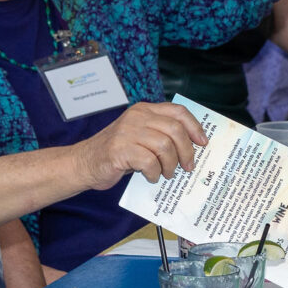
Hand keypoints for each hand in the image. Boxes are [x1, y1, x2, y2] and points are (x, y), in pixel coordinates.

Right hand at [78, 100, 209, 186]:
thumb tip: (192, 147)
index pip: (178, 111)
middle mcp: (137, 117)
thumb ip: (160, 135)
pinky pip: (149, 161)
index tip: (203, 143)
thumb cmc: (117, 153)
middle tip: (187, 166)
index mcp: (144, 110)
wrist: (84, 163)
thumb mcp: (139, 137)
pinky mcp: (120, 150)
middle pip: (175, 130)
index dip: (195, 127)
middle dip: (186, 151)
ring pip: (165, 146)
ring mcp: (127, 132)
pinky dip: (154, 173)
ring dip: (170, 165)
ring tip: (166, 173)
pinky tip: (151, 177)